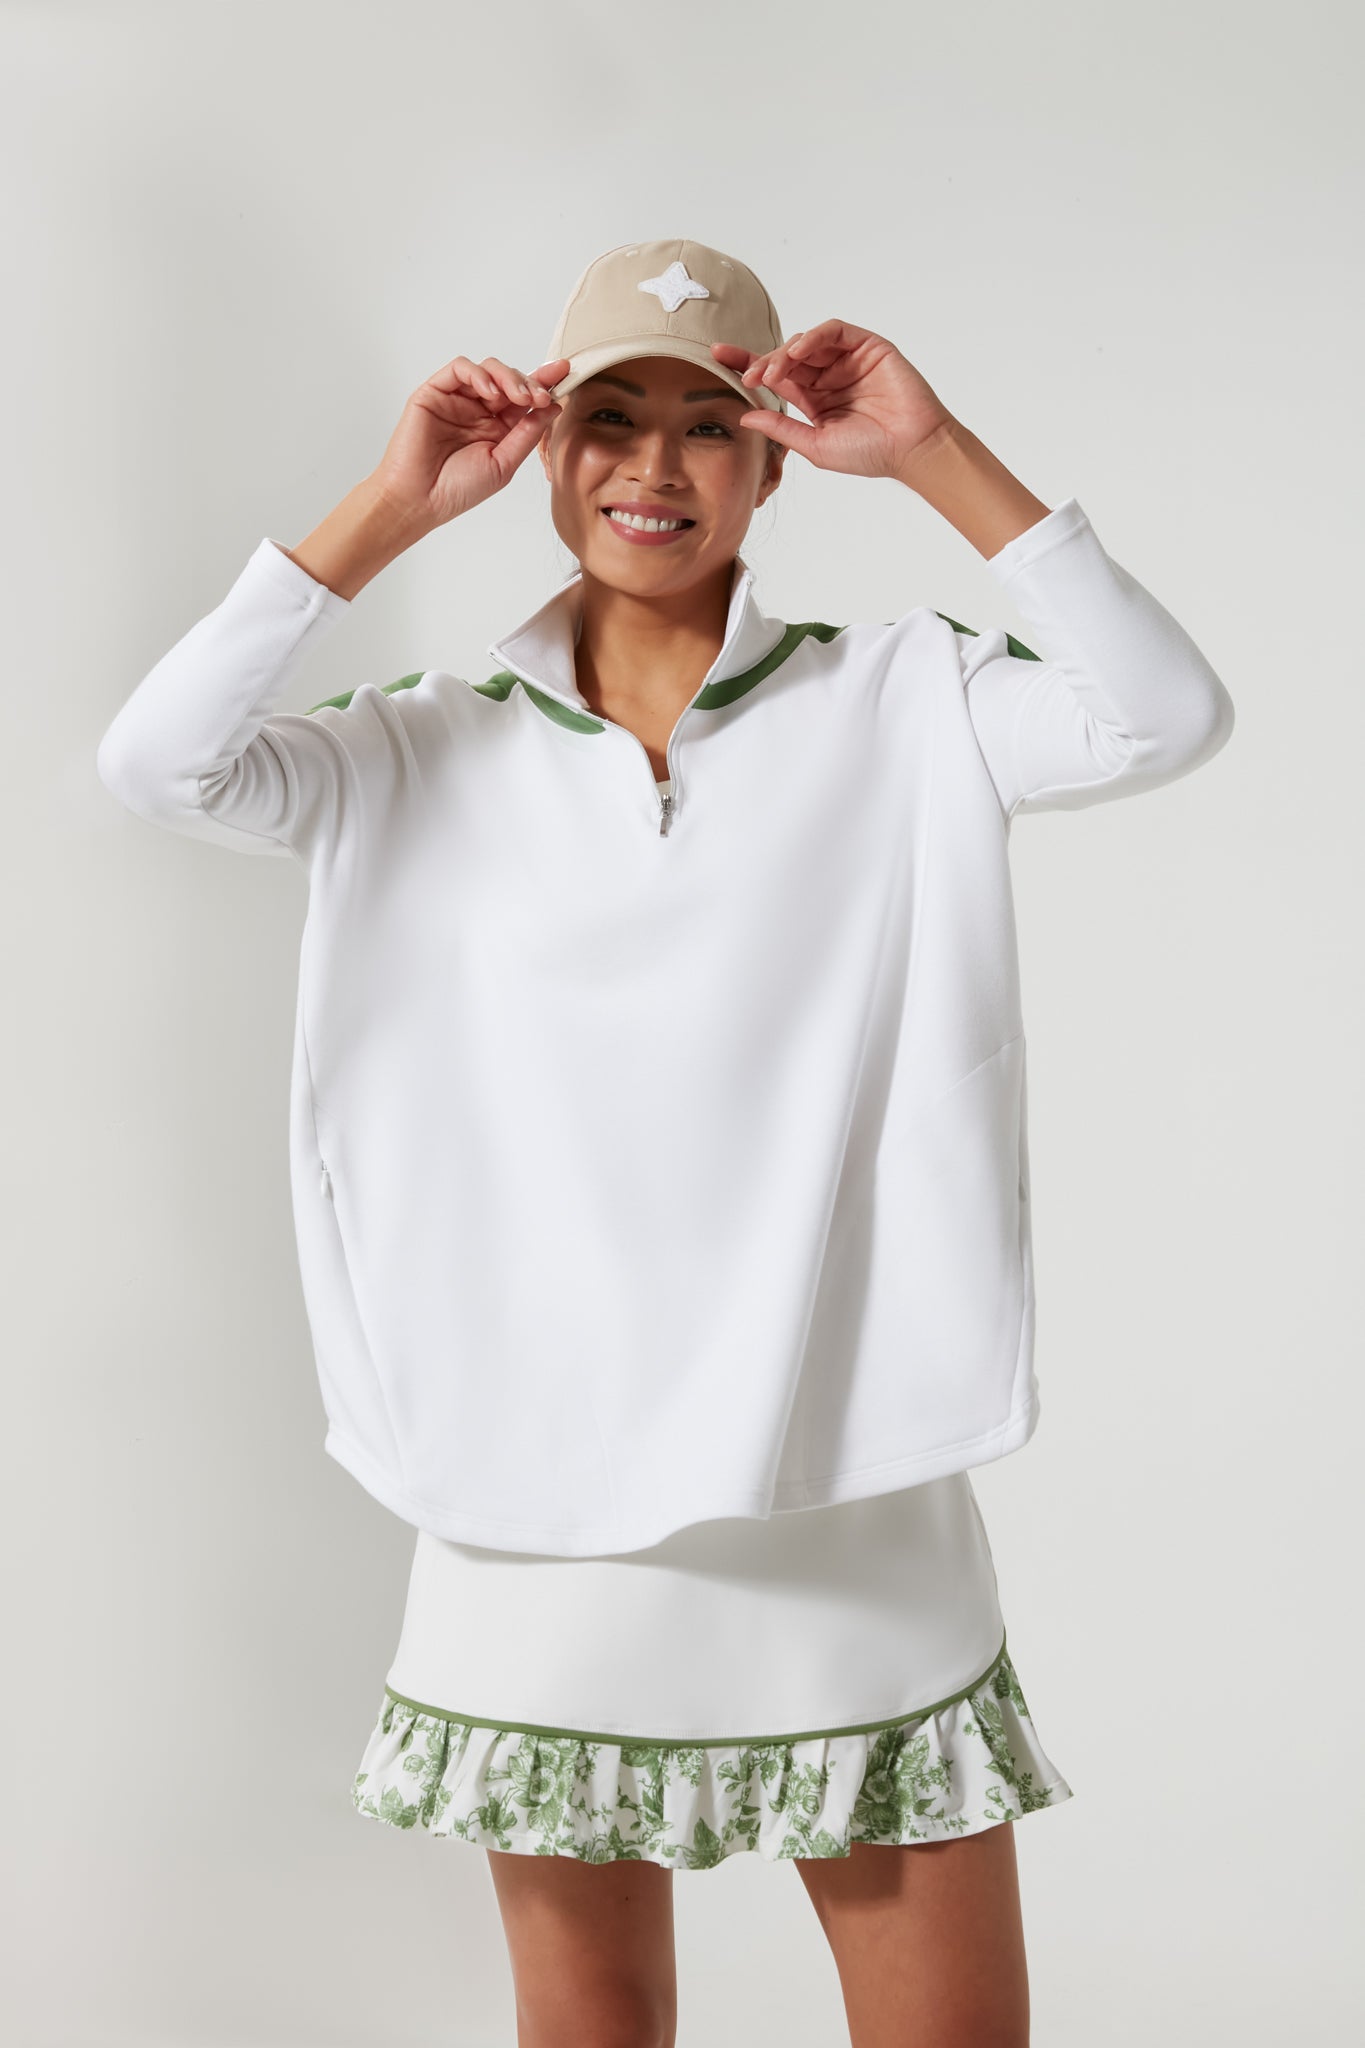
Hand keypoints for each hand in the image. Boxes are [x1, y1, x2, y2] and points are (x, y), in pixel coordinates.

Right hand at [370, 354, 570, 529]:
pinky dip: (478, 374)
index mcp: (499, 427)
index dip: (544, 383)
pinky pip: (460, 369)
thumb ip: (527, 433)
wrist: (420, 499)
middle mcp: (480, 410)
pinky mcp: (436, 391)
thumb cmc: (457, 489)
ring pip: (488, 369)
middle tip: (541, 396)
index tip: (565, 373)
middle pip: (511, 379)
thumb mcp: (504, 463)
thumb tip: (552, 407)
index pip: (525, 398)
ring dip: (509, 377)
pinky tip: (490, 392)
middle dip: (530, 383)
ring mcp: (458, 399)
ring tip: (519, 396)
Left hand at [711, 321, 955, 482]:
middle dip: (762, 362)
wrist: (910, 448)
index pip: (775, 377)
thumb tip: (744, 417)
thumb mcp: (814, 445)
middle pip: (785, 356)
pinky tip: (798, 352)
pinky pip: (833, 332)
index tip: (717, 356)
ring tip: (771, 373)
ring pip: (805, 342)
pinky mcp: (866, 347)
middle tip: (747, 376)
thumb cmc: (869, 453)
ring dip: (784, 353)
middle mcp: (827, 376)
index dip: (747, 364)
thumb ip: (781, 429)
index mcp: (813, 399)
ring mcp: (846, 360)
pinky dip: (812, 337)